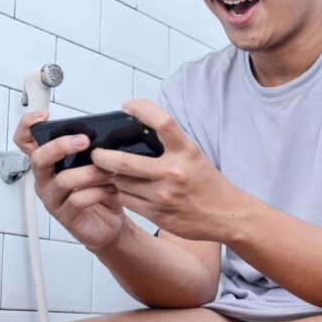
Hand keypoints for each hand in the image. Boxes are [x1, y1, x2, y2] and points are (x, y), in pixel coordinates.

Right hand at [14, 110, 124, 250]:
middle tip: (84, 141)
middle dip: (61, 146)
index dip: (27, 125)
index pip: (25, 141)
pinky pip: (77, 200)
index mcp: (49, 164)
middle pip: (39, 158)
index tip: (44, 115)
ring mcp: (53, 198)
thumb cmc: (100, 192)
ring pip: (63, 180)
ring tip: (110, 171)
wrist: (109, 225)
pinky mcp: (66, 216)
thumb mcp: (95, 166)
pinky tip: (112, 189)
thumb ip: (94, 151)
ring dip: (90, 172)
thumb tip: (105, 134)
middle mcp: (46, 180)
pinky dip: (98, 192)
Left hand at [90, 99, 239, 240]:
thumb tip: (136, 129)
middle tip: (96, 153)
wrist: (225, 216)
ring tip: (112, 172)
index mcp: (187, 151)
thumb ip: (169, 144)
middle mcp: (174, 172)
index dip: (142, 108)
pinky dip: (121, 192)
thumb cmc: (206, 182)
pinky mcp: (157, 214)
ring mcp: (164, 196)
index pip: (163, 122)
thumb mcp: (193, 155)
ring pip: (121, 183)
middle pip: (125, 161)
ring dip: (113, 177)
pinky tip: (125, 188)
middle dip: (102, 157)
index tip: (127, 105)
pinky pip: (127, 200)